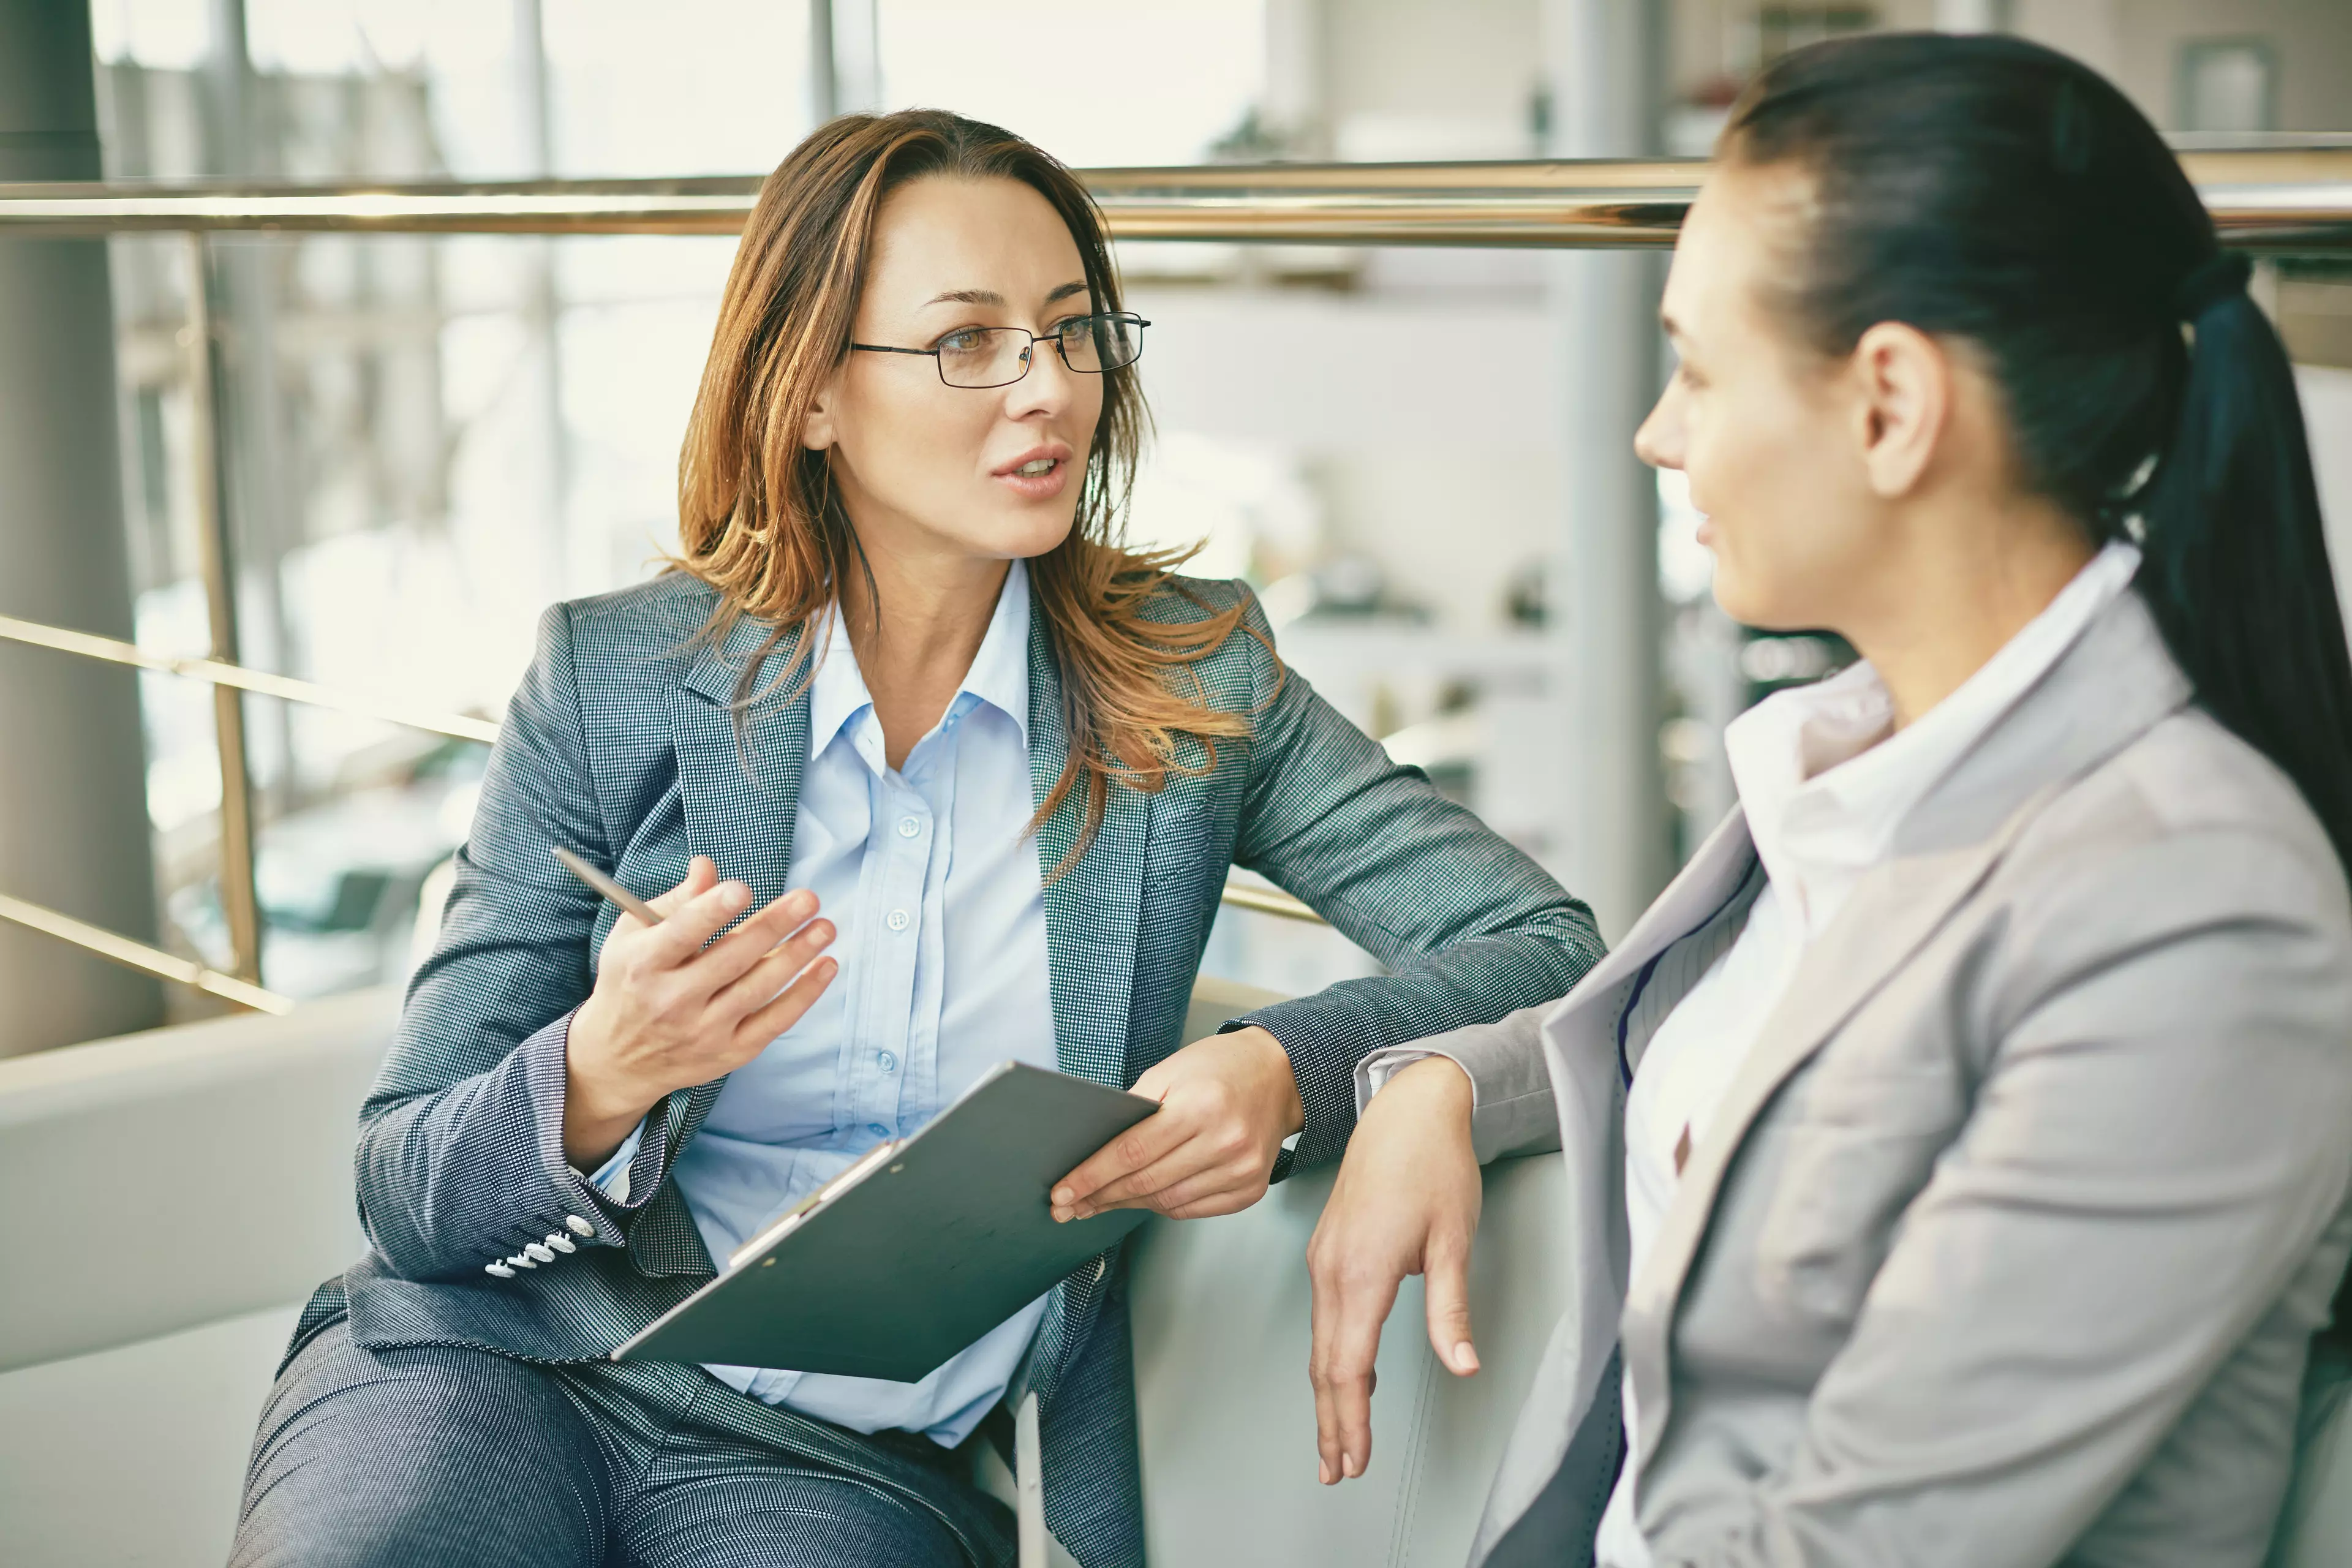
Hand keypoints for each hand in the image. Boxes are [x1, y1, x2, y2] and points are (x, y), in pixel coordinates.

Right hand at [563, 856, 837, 1167]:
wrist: (618, 1059)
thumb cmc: (630, 982)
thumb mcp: (634, 936)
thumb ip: (675, 901)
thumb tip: (707, 867)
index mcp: (644, 964)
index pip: (682, 933)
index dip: (712, 910)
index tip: (742, 888)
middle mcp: (672, 1001)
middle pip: (732, 958)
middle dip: (774, 926)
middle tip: (809, 899)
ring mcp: (703, 1031)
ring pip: (758, 989)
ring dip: (798, 955)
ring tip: (825, 927)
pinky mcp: (728, 1053)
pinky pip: (774, 1022)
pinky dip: (804, 995)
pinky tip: (826, 966)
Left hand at [1049, 1025, 1304, 1222]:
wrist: (1279, 1076)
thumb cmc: (1220, 1068)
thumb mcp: (1169, 1071)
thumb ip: (1134, 1109)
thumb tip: (1093, 1151)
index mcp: (1200, 1107)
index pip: (1132, 1152)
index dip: (1092, 1175)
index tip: (1063, 1191)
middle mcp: (1225, 1142)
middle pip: (1146, 1182)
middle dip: (1100, 1196)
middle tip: (1067, 1207)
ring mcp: (1241, 1170)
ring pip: (1167, 1201)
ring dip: (1127, 1205)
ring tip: (1097, 1203)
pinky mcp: (1250, 1189)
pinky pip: (1192, 1209)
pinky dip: (1161, 1205)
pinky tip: (1140, 1199)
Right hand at [1306, 1054, 1481, 1484]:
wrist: (1407, 1108)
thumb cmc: (1432, 1163)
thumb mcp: (1454, 1238)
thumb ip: (1450, 1307)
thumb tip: (1462, 1363)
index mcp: (1361, 1270)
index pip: (1348, 1365)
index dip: (1351, 1419)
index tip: (1355, 1459)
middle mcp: (1332, 1268)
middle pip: (1324, 1363)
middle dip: (1330, 1421)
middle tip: (1336, 1469)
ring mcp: (1324, 1258)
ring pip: (1319, 1342)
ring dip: (1328, 1393)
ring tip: (1337, 1438)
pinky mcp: (1329, 1249)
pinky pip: (1324, 1316)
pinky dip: (1330, 1356)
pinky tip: (1349, 1374)